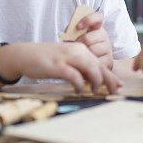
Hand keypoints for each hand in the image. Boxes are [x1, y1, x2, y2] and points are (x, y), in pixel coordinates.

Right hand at [5, 42, 121, 93]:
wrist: (25, 55)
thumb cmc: (47, 60)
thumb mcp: (67, 61)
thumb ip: (81, 69)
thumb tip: (95, 81)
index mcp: (81, 50)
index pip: (101, 64)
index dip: (111, 76)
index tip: (118, 86)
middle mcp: (77, 51)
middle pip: (100, 67)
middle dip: (109, 81)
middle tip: (114, 93)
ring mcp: (68, 57)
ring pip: (91, 69)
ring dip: (96, 82)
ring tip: (96, 91)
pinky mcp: (58, 66)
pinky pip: (74, 76)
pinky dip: (79, 85)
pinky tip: (78, 90)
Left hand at [74, 11, 114, 68]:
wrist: (90, 63)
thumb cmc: (80, 47)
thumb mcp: (74, 37)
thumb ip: (71, 32)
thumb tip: (68, 33)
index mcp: (96, 27)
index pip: (97, 17)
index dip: (88, 19)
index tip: (78, 26)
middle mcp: (104, 36)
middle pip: (88, 38)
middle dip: (79, 44)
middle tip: (76, 48)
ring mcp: (108, 48)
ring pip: (92, 50)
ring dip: (84, 54)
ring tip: (81, 56)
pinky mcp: (109, 60)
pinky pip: (96, 61)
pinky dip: (89, 63)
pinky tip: (87, 62)